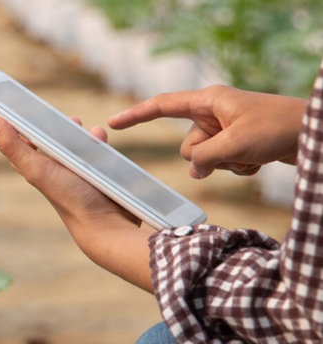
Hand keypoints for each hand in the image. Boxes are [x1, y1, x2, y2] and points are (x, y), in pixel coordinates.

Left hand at [0, 114, 136, 232]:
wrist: (105, 223)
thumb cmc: (69, 198)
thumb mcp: (36, 169)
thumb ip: (13, 146)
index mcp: (34, 167)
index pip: (21, 140)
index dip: (20, 123)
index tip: (23, 104)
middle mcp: (52, 169)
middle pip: (49, 138)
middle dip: (56, 125)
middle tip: (66, 119)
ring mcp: (74, 171)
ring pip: (74, 142)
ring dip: (78, 131)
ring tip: (84, 128)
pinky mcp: (95, 172)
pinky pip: (94, 150)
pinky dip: (97, 141)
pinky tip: (100, 136)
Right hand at [108, 85, 306, 178]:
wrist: (313, 134)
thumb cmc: (277, 128)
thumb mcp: (233, 145)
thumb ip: (203, 158)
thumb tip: (194, 171)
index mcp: (208, 101)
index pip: (162, 106)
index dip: (135, 115)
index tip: (112, 123)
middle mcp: (214, 112)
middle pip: (188, 145)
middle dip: (207, 157)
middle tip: (234, 152)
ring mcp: (226, 129)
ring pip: (205, 158)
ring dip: (225, 164)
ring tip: (251, 156)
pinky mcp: (237, 142)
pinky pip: (222, 162)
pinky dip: (237, 166)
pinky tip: (258, 160)